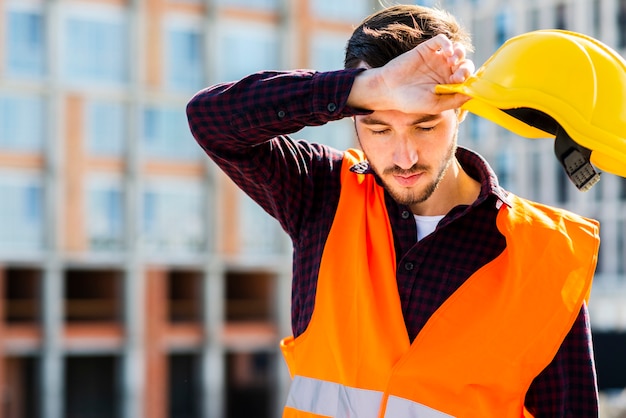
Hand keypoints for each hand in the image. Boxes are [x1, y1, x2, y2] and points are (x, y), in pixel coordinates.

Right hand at [347, 34, 473, 113]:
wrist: (388, 90)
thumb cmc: (410, 101)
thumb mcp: (435, 105)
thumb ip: (454, 100)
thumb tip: (473, 94)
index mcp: (448, 85)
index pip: (467, 79)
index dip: (469, 80)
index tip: (460, 84)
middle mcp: (444, 71)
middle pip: (465, 64)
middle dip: (465, 68)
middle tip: (456, 75)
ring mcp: (436, 59)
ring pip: (457, 50)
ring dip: (460, 54)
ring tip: (452, 61)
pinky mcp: (427, 49)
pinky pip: (442, 40)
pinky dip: (448, 43)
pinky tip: (446, 52)